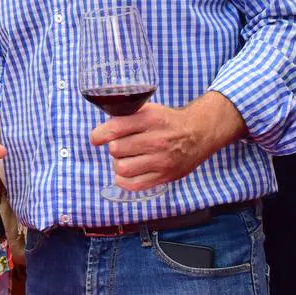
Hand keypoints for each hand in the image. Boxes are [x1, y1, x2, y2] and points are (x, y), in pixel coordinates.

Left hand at [89, 94, 241, 191]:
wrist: (199, 133)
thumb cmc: (168, 121)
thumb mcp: (149, 110)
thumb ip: (126, 116)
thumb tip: (101, 129)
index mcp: (150, 119)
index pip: (114, 128)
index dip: (99, 135)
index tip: (97, 138)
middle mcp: (156, 140)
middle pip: (116, 149)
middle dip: (113, 147)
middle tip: (120, 146)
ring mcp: (162, 160)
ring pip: (122, 167)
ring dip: (118, 163)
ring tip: (125, 158)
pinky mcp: (165, 176)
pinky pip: (133, 184)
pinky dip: (123, 180)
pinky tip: (127, 172)